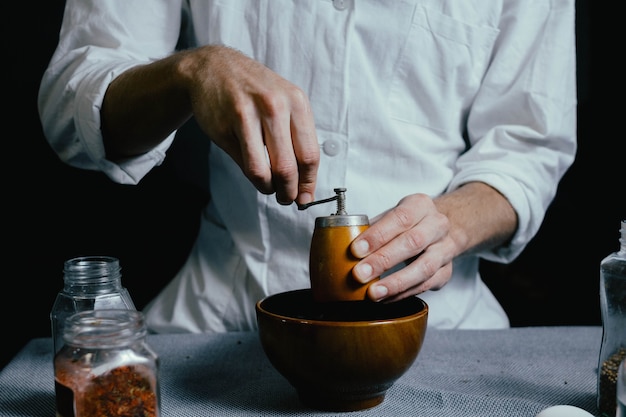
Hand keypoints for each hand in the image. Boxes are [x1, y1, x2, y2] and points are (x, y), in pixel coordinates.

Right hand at [181, 45, 318, 204]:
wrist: (214, 67)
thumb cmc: (254, 91)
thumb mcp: (284, 103)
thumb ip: (295, 138)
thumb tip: (304, 183)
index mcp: (297, 102)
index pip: (310, 155)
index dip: (309, 183)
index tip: (305, 197)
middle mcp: (275, 106)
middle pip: (289, 167)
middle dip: (289, 192)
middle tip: (286, 198)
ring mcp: (248, 115)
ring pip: (265, 171)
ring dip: (269, 188)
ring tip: (270, 188)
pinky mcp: (225, 125)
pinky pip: (244, 163)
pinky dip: (252, 177)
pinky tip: (255, 173)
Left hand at [350, 193, 453, 301]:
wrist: (442, 229)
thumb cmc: (409, 223)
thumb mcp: (392, 215)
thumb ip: (372, 228)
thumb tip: (343, 245)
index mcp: (420, 205)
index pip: (400, 218)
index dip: (377, 235)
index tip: (356, 250)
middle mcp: (437, 225)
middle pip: (413, 242)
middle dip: (383, 260)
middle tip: (359, 274)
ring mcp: (445, 249)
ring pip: (424, 268)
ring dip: (396, 283)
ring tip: (373, 293)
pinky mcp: (447, 271)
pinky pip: (426, 285)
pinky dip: (403, 293)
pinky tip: (385, 298)